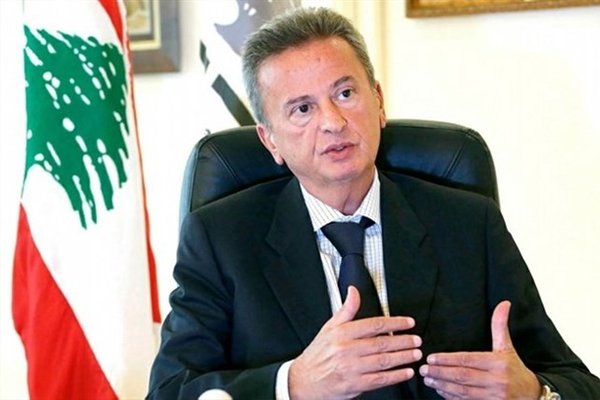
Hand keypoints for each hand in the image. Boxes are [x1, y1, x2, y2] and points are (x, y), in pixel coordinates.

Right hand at [289, 286, 421, 399]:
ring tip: (415, 354)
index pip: (374, 324)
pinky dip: (395, 376)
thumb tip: (354, 291)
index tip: (408, 323)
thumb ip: (346, 310)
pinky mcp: (354, 385)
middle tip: (416, 340)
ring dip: (403, 357)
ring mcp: (351, 368)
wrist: (303, 381)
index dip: (394, 323)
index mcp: (342, 333)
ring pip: (383, 361)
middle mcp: (346, 350)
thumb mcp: (329, 328)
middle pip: (382, 343)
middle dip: (403, 341)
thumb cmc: (317, 355)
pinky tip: (405, 372)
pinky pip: (380, 380)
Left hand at [419, 301, 541, 398]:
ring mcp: (493, 397)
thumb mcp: (507, 347)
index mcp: (498, 363)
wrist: (532, 396)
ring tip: (427, 379)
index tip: (431, 358)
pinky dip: (451, 397)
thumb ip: (499, 325)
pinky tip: (440, 390)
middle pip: (462, 376)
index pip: (467, 360)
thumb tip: (504, 303)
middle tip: (423, 369)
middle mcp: (496, 381)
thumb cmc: (515, 369)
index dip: (447, 359)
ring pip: (462, 392)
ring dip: (442, 385)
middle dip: (440, 373)